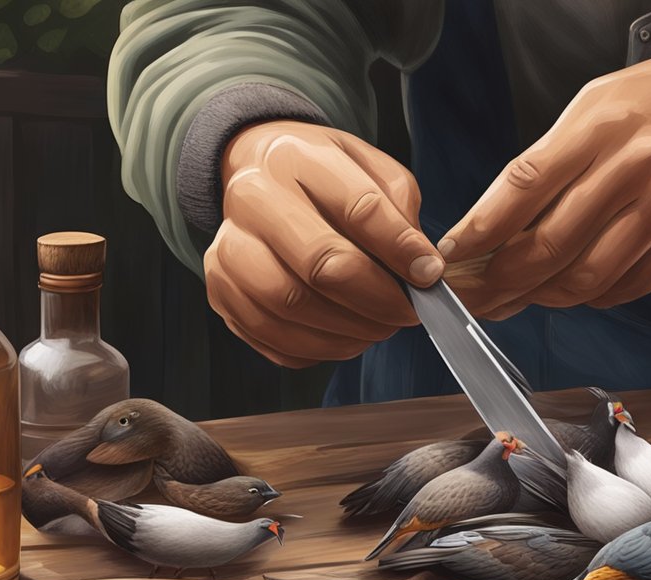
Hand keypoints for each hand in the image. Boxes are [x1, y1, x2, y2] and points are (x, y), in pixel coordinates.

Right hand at [205, 121, 442, 366]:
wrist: (259, 176)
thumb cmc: (325, 179)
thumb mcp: (371, 169)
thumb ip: (400, 211)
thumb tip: (420, 267)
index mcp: (297, 158)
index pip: (358, 208)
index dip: (402, 250)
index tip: (430, 274)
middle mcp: (252, 199)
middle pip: (320, 265)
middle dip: (377, 299)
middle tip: (408, 311)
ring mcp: (228, 248)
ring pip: (291, 306)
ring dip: (349, 330)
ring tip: (379, 327)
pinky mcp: (220, 291)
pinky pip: (271, 337)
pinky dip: (317, 348)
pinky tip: (344, 337)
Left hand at [440, 25, 650, 318]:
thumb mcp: (605, 100)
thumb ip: (557, 155)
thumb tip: (503, 216)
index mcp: (600, 122)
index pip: (522, 185)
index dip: (480, 229)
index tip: (451, 253)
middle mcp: (633, 165)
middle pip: (549, 243)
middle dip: (501, 281)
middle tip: (474, 296)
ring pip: (588, 274)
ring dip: (545, 296)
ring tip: (518, 299)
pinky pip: (632, 282)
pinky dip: (596, 295)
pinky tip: (575, 292)